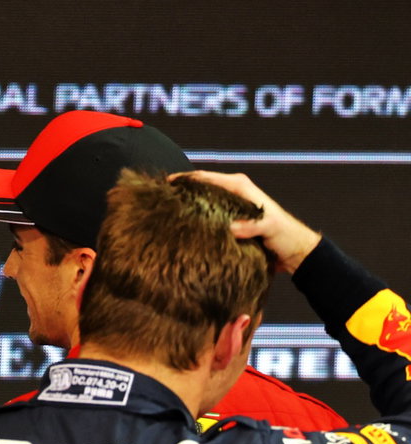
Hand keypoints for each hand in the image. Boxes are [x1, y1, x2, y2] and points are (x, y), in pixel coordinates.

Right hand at [174, 170, 322, 272]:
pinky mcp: (231, 222)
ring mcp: (231, 208)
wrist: (296, 251)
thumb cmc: (286, 235)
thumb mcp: (269, 227)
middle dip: (182, 191)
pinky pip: (208, 218)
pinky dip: (197, 220)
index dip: (186, 179)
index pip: (207, 178)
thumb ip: (251, 225)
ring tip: (167, 212)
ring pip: (204, 203)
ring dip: (188, 206)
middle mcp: (234, 194)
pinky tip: (185, 228)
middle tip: (161, 199)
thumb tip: (228, 228)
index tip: (166, 184)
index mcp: (240, 187)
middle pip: (202, 188)